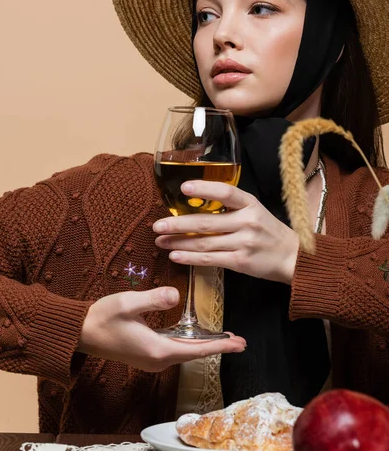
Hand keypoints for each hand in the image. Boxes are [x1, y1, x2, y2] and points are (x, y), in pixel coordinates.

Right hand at [77, 287, 245, 371]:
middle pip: (194, 354)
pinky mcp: (146, 355)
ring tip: (223, 339)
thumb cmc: (102, 317)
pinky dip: (189, 344)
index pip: (196, 350)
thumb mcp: (128, 303)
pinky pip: (174, 350)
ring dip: (204, 346)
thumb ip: (153, 299)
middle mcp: (157, 360)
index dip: (220, 346)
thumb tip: (175, 295)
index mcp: (157, 349)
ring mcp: (151, 359)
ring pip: (185, 353)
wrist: (80, 332)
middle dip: (217, 347)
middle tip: (239, 341)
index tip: (239, 344)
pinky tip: (195, 337)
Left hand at [154, 181, 299, 283]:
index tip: (184, 188)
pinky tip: (176, 255)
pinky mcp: (241, 262)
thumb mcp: (254, 211)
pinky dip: (191, 258)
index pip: (226, 193)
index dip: (204, 189)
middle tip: (157, 225)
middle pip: (207, 222)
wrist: (292, 257)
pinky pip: (211, 260)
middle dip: (178, 224)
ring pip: (205, 243)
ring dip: (179, 242)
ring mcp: (244, 243)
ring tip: (160, 241)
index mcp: (251, 204)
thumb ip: (230, 207)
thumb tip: (194, 204)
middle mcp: (248, 222)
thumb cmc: (268, 231)